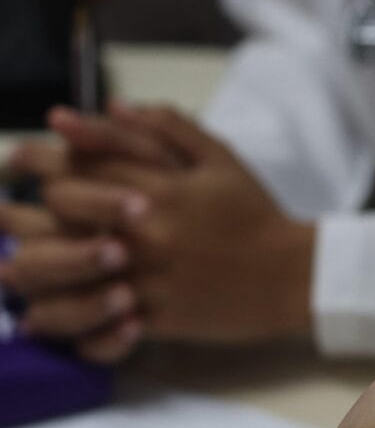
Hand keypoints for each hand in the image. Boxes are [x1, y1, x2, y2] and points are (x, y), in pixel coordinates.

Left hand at [0, 105, 313, 359]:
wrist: (292, 275)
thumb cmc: (257, 215)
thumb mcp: (221, 160)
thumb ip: (168, 128)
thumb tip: (111, 107)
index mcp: (159, 187)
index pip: (81, 162)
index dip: (38, 156)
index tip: (18, 159)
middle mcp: (144, 228)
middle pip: (61, 208)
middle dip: (22, 204)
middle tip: (3, 207)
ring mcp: (147, 274)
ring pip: (64, 267)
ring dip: (29, 261)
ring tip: (10, 260)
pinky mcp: (154, 315)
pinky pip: (93, 320)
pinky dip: (64, 316)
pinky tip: (42, 311)